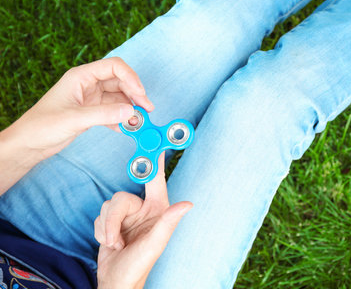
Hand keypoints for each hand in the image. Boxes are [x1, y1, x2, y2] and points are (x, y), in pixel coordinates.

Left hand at [7, 57, 153, 158]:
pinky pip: (113, 110)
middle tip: (147, 110)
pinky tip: (125, 128)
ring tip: (138, 122)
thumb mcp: (75, 119)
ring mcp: (90, 98)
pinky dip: (121, 118)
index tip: (141, 94)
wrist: (28, 144)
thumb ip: (104, 114)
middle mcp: (87, 84)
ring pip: (118, 97)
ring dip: (130, 108)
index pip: (114, 67)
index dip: (131, 78)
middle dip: (135, 94)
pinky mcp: (91, 111)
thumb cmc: (42, 126)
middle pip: (120, 82)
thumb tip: (131, 111)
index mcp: (81, 76)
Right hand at [94, 153, 191, 288]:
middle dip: (113, 220)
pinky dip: (101, 230)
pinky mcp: (113, 221)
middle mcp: (144, 208)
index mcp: (159, 209)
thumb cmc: (139, 267)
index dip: (153, 159)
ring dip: (107, 228)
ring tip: (116, 244)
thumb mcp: (155, 245)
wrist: (116, 282)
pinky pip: (100, 215)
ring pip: (108, 205)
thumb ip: (168, 222)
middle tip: (115, 239)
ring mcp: (128, 215)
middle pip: (121, 196)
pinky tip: (110, 243)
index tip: (152, 139)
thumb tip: (188, 204)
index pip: (155, 179)